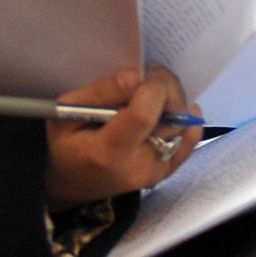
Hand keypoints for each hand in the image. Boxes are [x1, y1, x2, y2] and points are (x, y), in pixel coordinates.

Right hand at [44, 66, 200, 209]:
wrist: (69, 181)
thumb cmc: (65, 144)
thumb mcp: (65, 113)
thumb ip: (100, 92)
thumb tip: (135, 76)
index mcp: (107, 154)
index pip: (145, 115)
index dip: (150, 86)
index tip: (141, 74)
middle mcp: (137, 167)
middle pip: (172, 117)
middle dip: (166, 87)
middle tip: (149, 75)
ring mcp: (155, 171)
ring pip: (184, 124)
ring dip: (174, 100)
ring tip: (153, 92)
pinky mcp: (166, 171)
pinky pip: (190, 140)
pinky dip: (187, 118)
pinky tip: (174, 106)